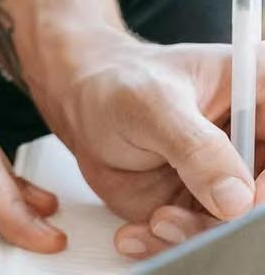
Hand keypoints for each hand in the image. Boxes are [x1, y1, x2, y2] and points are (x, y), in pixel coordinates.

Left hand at [0, 0, 263, 257]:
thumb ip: (195, 148)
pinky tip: (141, 233)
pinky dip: (172, 243)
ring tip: (157, 222)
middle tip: (184, 220)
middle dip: (233, 221)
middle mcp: (257, 141)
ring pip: (238, 223)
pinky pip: (204, 236)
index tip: (242, 202)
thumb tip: (235, 199)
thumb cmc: (117, 85)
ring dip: (199, 236)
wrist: (81, 102)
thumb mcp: (151, 104)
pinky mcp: (208, 205)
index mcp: (261, 94)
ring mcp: (235, 176)